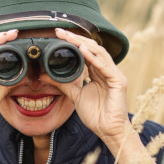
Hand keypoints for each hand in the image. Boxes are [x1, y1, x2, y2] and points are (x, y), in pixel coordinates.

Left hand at [50, 28, 133, 144]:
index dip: (73, 43)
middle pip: (92, 48)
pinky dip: (93, 57)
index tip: (58, 36)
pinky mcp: (118, 81)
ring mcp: (114, 75)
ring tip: (69, 37)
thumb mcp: (75, 96)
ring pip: (99, 53)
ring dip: (83, 43)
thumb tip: (44, 75)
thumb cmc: (96, 115)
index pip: (86, 52)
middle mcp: (107, 70)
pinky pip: (105, 66)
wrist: (109, 131)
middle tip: (60, 32)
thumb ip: (62, 84)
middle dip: (76, 39)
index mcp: (98, 72)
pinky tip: (83, 50)